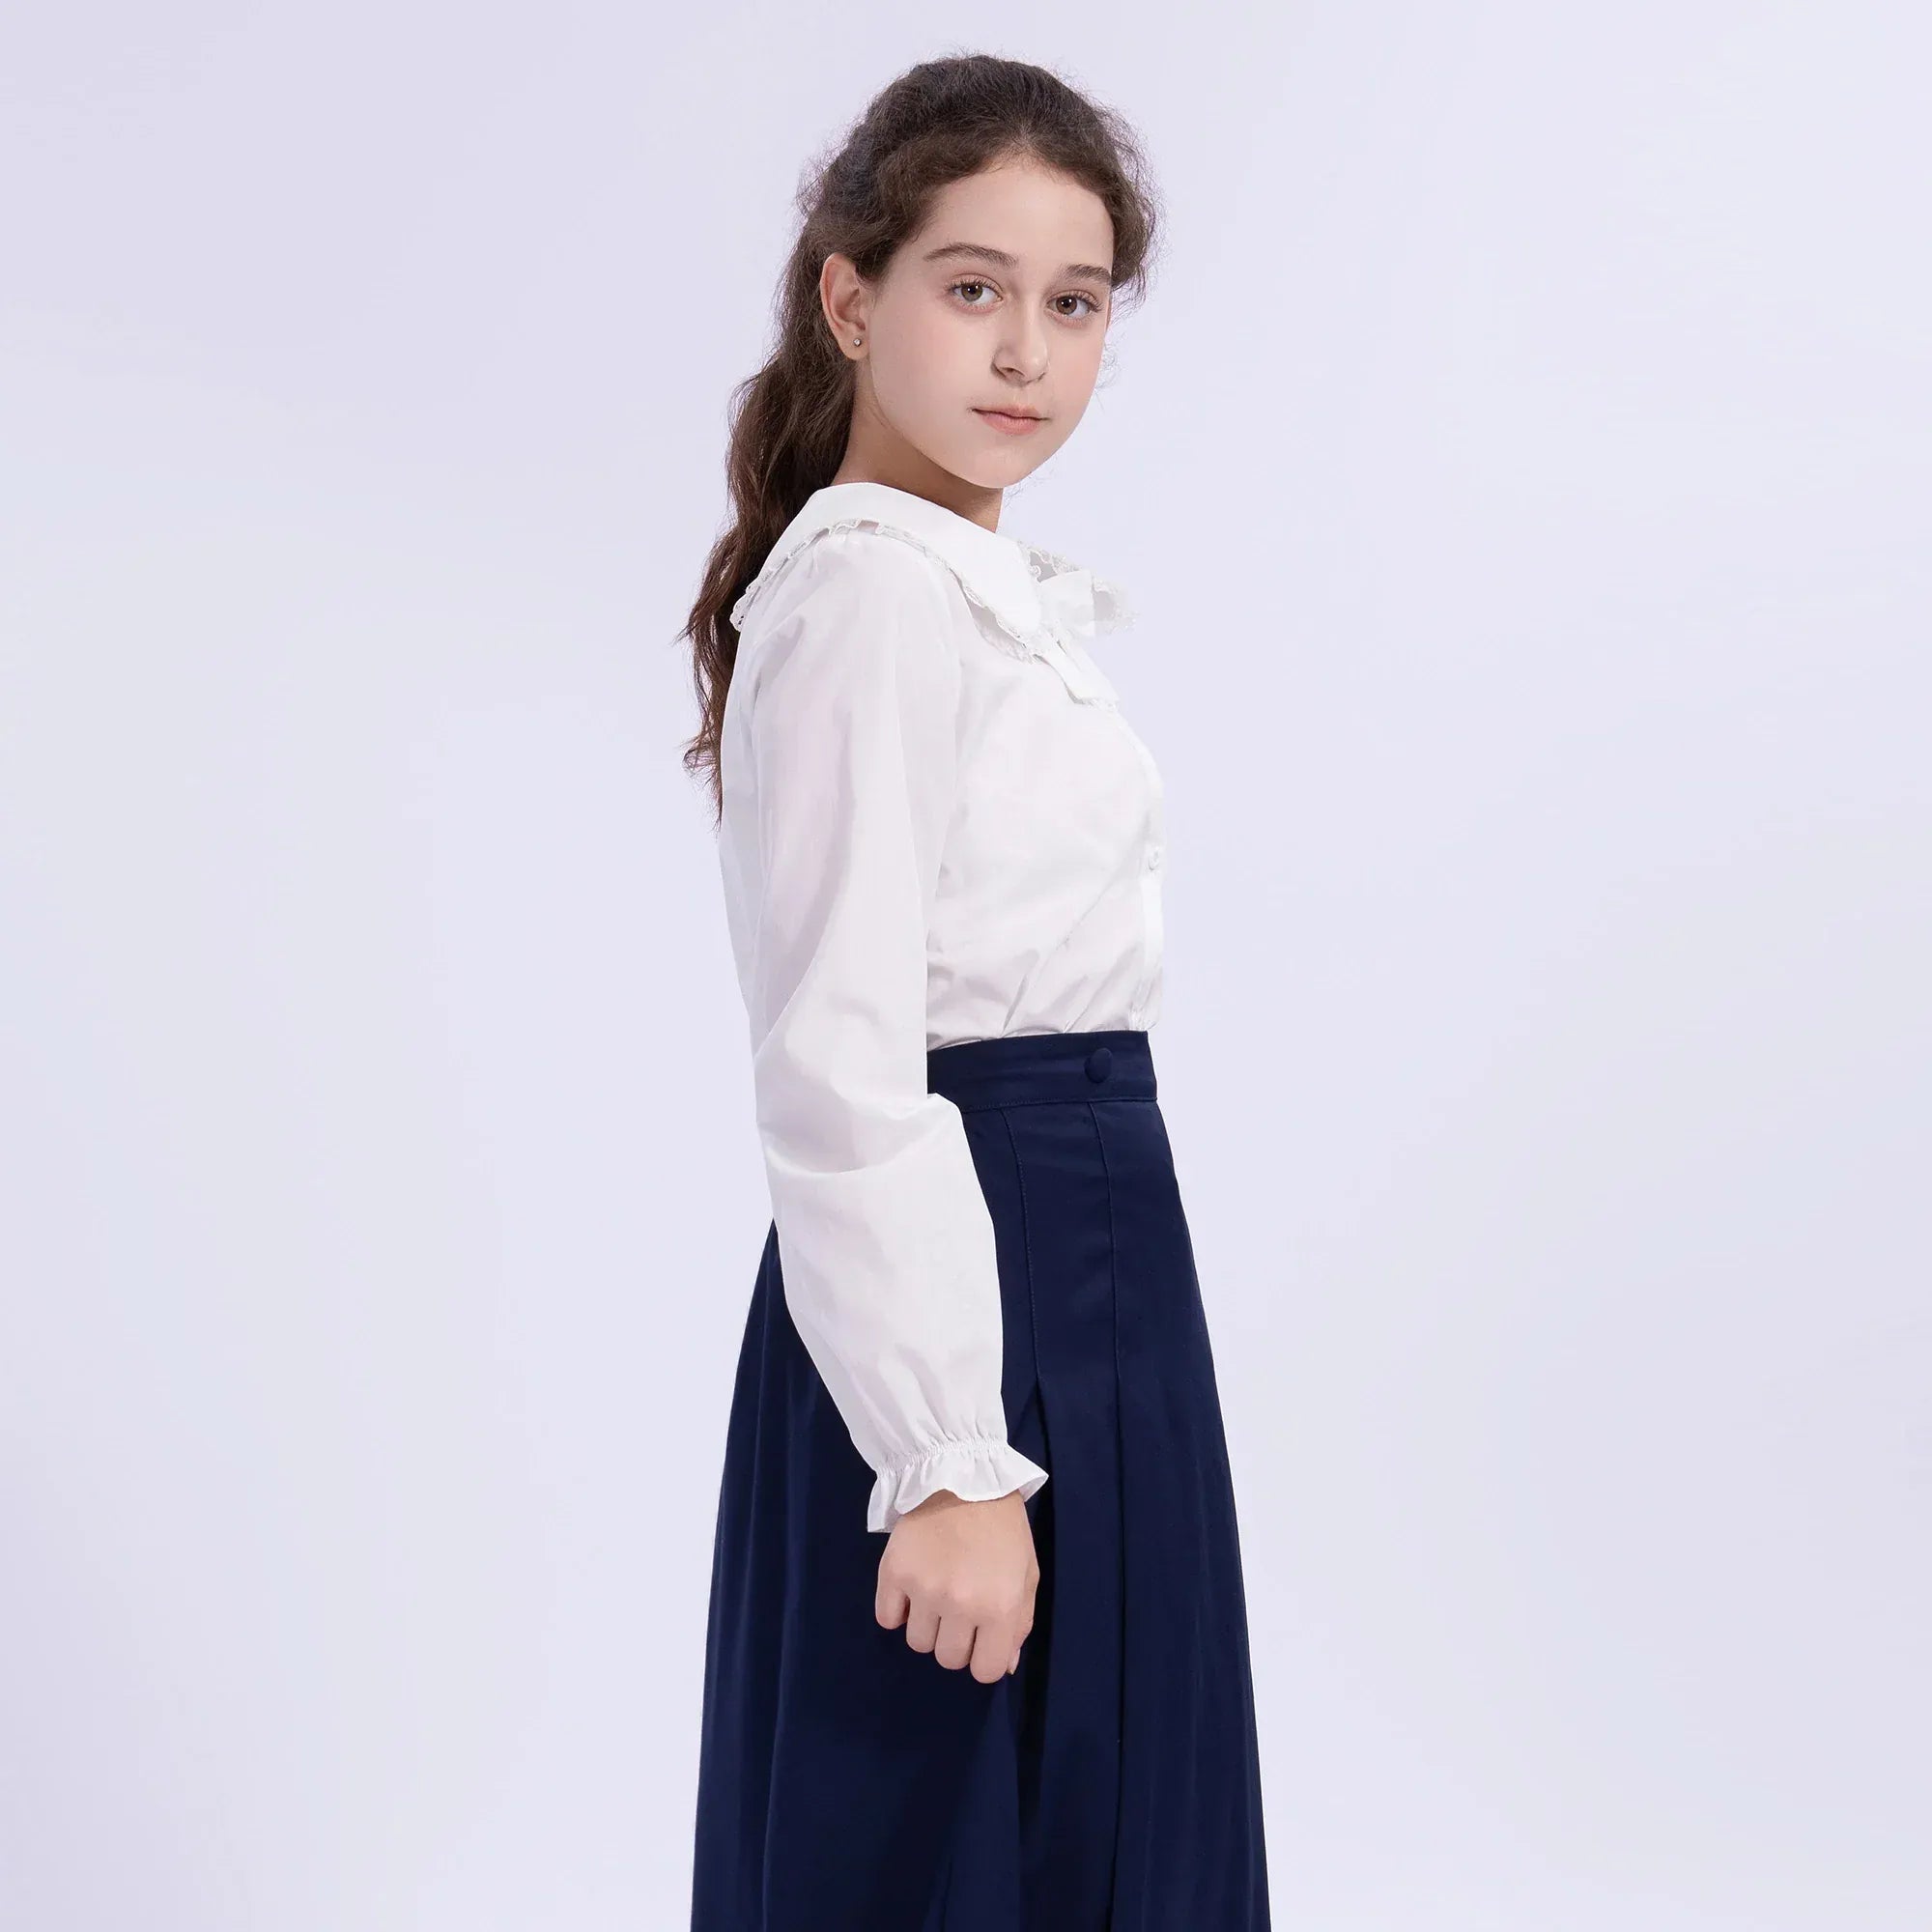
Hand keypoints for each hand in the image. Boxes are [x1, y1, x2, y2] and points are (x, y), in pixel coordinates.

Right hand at [875, 1488, 1038, 1683]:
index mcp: (1000, 1608)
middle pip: (947, 1659)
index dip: (985, 1658)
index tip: (983, 1638)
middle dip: (956, 1641)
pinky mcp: (893, 1572)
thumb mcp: (1026, 1573)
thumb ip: (1019, 1623)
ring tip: (935, 1592)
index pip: (985, 1672)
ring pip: (917, 1642)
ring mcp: (923, 1590)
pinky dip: (897, 1609)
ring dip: (927, 1624)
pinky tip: (911, 1588)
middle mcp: (960, 1605)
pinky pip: (887, 1618)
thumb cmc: (1002, 1526)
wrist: (963, 1475)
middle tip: (959, 1609)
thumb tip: (1005, 1664)